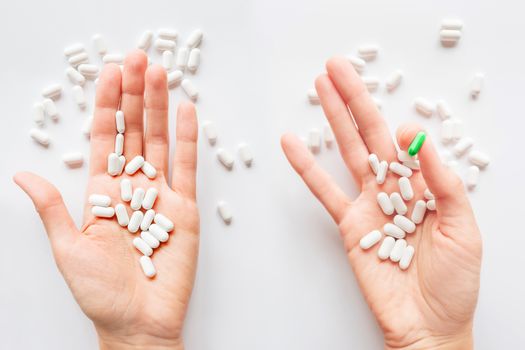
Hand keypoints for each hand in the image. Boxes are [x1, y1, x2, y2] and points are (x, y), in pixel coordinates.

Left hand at [14, 50, 198, 349]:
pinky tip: (187, 113)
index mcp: (102, 193)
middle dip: (134, 95)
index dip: (106, 106)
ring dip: (160, 109)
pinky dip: (187, 140)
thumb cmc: (101, 293)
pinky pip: (187, 168)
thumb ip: (51, 208)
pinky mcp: (185, 209)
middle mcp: (132, 188)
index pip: (105, 139)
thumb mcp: (68, 248)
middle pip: (133, 132)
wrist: (139, 322)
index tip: (110, 74)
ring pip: (160, 142)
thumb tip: (21, 174)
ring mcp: (161, 195)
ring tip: (160, 76)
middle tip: (138, 60)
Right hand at [281, 57, 481, 349]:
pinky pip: (324, 191)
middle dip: (355, 100)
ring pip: (347, 152)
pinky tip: (293, 144)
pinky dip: (307, 168)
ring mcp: (369, 204)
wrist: (428, 323)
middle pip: (372, 135)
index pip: (407, 142)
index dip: (397, 121)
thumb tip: (420, 139)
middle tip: (338, 68)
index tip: (397, 119)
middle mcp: (395, 189)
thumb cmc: (454, 282)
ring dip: (333, 119)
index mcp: (425, 187)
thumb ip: (442, 183)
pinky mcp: (348, 224)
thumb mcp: (464, 228)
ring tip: (320, 87)